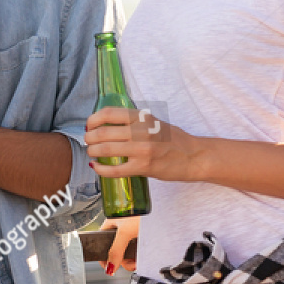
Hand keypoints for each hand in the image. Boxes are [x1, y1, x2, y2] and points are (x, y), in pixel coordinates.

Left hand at [84, 106, 200, 182]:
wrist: (195, 157)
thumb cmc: (174, 140)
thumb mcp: (155, 122)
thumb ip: (135, 122)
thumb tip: (108, 125)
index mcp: (143, 117)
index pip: (109, 113)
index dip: (93, 120)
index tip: (89, 126)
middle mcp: (142, 131)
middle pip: (103, 132)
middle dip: (90, 138)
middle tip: (89, 142)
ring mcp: (142, 150)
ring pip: (105, 149)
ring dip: (93, 151)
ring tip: (92, 153)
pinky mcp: (143, 167)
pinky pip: (114, 170)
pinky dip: (101, 169)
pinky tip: (96, 167)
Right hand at [97, 215, 140, 275]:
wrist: (163, 210)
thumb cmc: (142, 213)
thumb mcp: (125, 232)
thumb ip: (115, 251)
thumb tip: (109, 268)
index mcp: (111, 225)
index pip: (100, 243)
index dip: (103, 256)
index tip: (108, 268)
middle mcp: (120, 230)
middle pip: (116, 251)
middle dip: (122, 261)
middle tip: (130, 264)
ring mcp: (132, 235)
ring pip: (127, 253)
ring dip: (132, 261)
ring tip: (138, 262)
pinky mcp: (143, 238)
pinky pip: (138, 252)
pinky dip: (139, 257)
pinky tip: (142, 259)